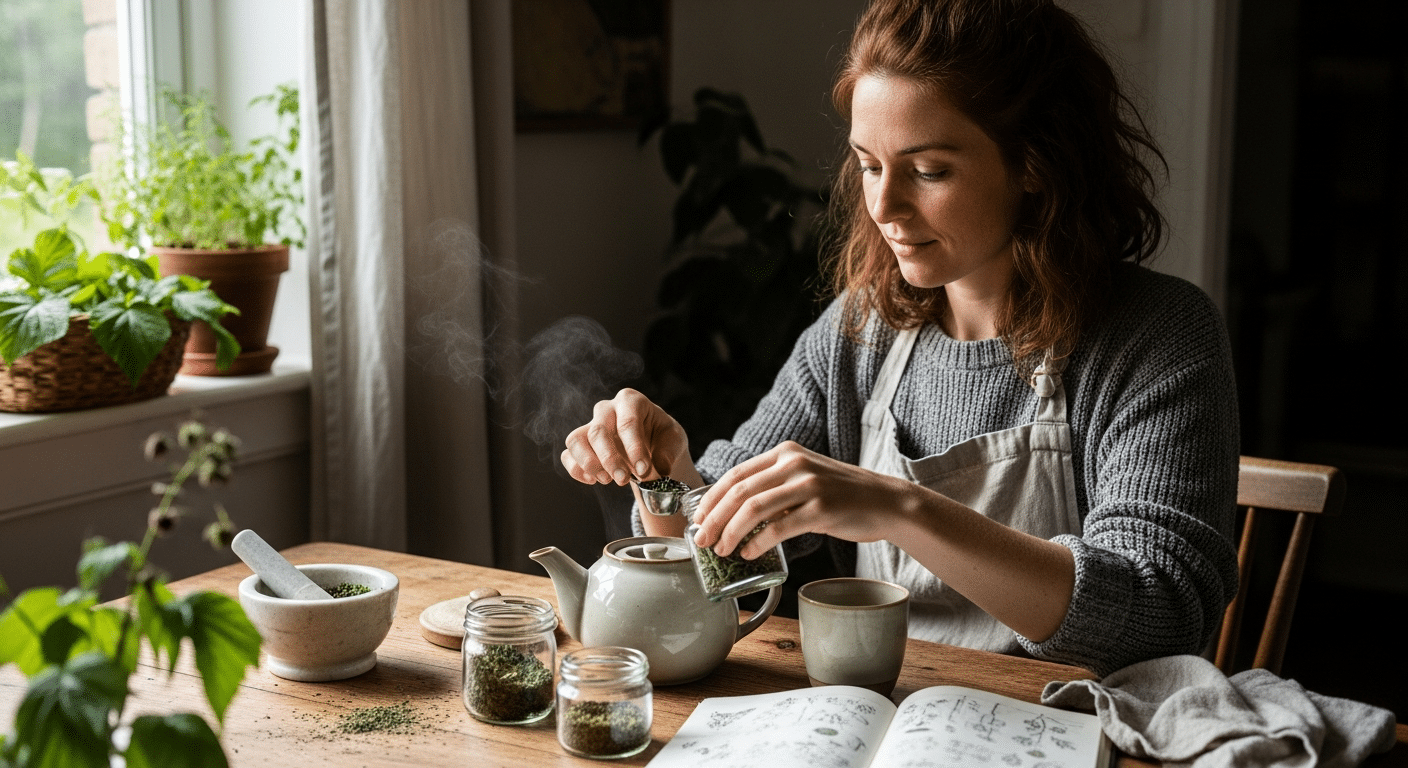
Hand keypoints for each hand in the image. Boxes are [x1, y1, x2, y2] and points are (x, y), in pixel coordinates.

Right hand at [560, 388, 692, 486]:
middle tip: (623, 480)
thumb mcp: (673, 439)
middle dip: (610, 459)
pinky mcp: (581, 444)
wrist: (651, 443)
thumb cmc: (661, 436)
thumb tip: (660, 468)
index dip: (634, 448)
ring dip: (589, 463)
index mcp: (631, 401)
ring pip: (576, 440)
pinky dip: (576, 470)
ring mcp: (590, 425)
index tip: (643, 470)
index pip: (627, 422)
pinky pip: (568, 455)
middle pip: (598, 431)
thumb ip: (668, 452)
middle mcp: (607, 410)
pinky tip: (593, 480)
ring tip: (607, 480)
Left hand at [691, 441, 919, 558]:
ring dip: (731, 533)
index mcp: (785, 453)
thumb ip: (775, 486)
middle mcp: (794, 463)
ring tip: (722, 550)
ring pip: (753, 509)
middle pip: (739, 491)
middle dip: (714, 519)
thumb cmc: (841, 496)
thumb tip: (734, 513)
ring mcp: (808, 485)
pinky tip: (749, 553)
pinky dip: (758, 543)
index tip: (697, 519)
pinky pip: (778, 528)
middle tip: (701, 541)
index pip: (736, 474)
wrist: (886, 502)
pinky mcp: (820, 509)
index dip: (711, 498)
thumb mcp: (805, 477)